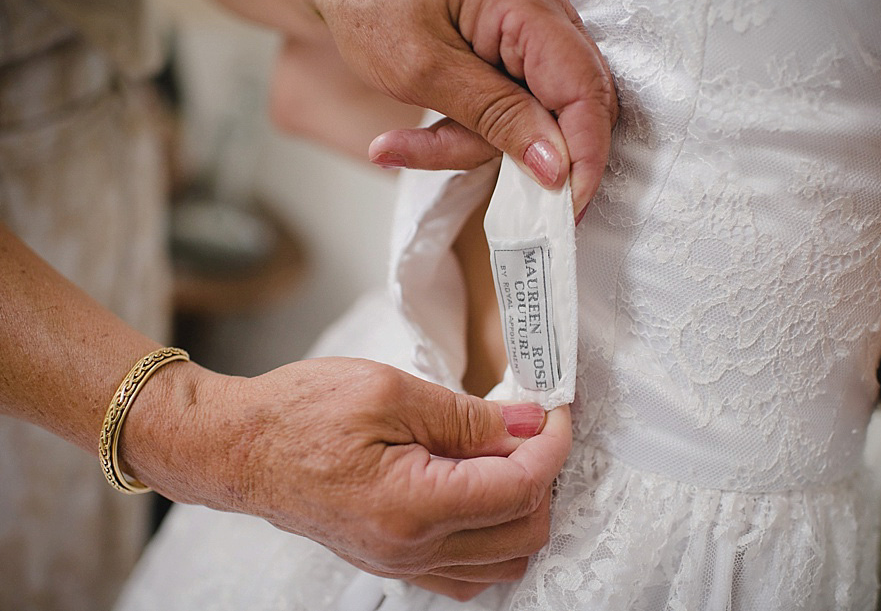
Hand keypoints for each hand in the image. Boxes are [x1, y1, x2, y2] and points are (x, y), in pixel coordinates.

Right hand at [125, 357, 570, 600]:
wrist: (240, 448)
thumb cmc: (299, 413)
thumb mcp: (390, 392)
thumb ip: (470, 417)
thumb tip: (529, 425)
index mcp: (411, 504)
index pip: (518, 488)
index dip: (552, 447)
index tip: (556, 414)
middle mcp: (410, 549)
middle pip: (523, 531)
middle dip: (544, 475)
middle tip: (532, 427)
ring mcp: (401, 564)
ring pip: (504, 560)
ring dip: (523, 508)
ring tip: (508, 457)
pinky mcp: (394, 562)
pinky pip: (468, 574)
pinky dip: (494, 539)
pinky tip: (482, 496)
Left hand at [296, 0, 617, 215]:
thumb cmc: (368, 2)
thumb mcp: (423, 71)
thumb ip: (495, 117)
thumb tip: (555, 166)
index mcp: (522, 1)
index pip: (583, 88)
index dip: (584, 154)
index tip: (567, 207)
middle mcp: (541, 9)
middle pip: (570, 104)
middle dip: (523, 154)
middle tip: (478, 186)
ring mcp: (530, 28)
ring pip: (537, 114)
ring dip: (476, 142)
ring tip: (406, 145)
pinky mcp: (514, 49)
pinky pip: (514, 105)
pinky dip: (473, 130)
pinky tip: (419, 136)